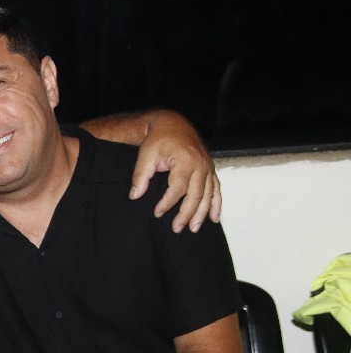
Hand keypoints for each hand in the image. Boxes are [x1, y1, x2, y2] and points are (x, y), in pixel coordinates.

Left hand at [129, 113, 220, 232]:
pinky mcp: (210, 168)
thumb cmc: (158, 139)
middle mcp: (201, 164)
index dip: (168, 203)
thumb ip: (140, 176)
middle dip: (186, 214)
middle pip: (196, 195)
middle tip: (176, 228)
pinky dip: (216, 204)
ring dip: (202, 213)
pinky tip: (214, 218)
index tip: (157, 213)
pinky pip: (217, 188)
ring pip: (208, 194)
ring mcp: (208, 167)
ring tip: (193, 229)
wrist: (173, 124)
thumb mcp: (145, 154)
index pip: (178, 188)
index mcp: (185, 160)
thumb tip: (134, 196)